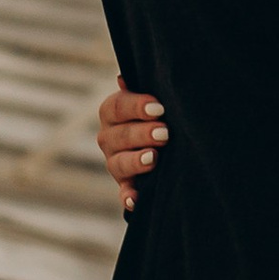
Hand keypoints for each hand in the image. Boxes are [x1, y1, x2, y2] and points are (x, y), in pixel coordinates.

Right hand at [96, 77, 167, 215]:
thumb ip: (142, 87)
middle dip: (142, 134)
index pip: (118, 106)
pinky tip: (136, 200)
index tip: (159, 108)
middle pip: (119, 135)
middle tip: (165, 133)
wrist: (169, 138)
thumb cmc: (161, 111)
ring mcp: (115, 162)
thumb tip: (122, 78)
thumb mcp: (153, 97)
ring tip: (154, 158)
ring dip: (136, 161)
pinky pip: (124, 193)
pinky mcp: (126, 185)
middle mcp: (109, 137)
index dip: (137, 107)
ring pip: (119, 163)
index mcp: (112, 112)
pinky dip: (128, 198)